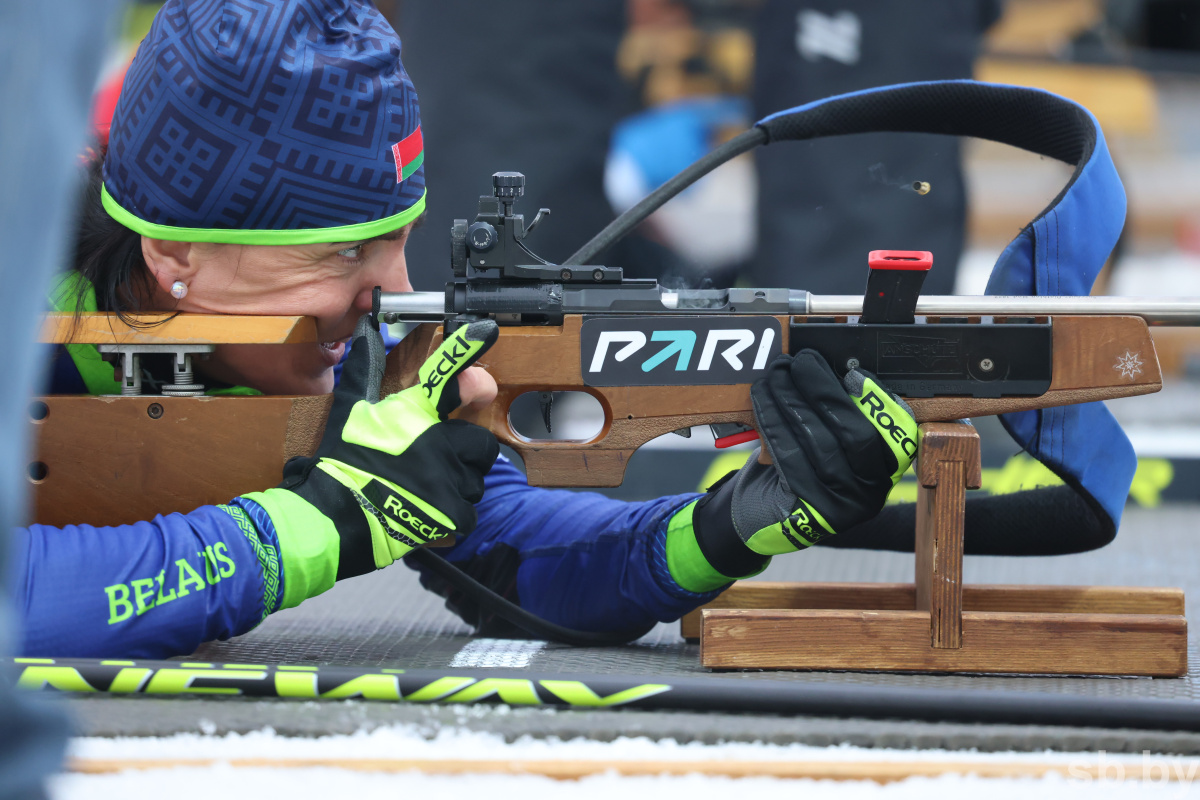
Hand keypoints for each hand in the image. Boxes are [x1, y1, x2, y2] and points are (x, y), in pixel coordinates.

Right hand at [247, 316, 499, 586]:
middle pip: (480, 444)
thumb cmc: (342, 463)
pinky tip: (430, 511)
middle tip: (441, 460)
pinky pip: (469, 512)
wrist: (334, 516)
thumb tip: (365, 332)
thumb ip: (364, 372)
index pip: (444, 379)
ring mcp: (448, 480)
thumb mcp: (349, 413)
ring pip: (475, 480)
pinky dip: (454, 515)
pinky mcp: (451, 513)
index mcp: (415, 416)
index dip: (463, 353)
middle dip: (466, 452)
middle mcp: (439, 445)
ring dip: (459, 484)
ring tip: (428, 489)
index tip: (485, 330)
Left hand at [696, 349, 916, 556]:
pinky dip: (774, 424)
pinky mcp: (812, 515)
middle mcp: (873, 490)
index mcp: (887, 467)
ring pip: (821, 443)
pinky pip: (792, 460)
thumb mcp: (822, 437)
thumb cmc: (797, 467)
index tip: (850, 370)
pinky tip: (763, 401)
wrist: (762, 514)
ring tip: (775, 375)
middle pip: (856, 433)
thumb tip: (824, 364)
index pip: (896, 430)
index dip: (878, 398)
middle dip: (824, 391)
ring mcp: (845, 506)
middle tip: (799, 362)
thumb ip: (832, 410)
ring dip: (793, 401)